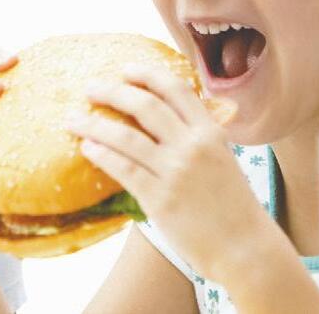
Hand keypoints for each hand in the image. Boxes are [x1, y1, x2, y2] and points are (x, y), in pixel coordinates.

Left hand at [67, 66, 273, 281]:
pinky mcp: (160, 199)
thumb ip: (199, 137)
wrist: (245, 249)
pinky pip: (123, 169)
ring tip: (73, 120)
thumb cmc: (233, 206)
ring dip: (94, 124)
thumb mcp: (223, 159)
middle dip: (112, 91)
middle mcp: (193, 146)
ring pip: (125, 136)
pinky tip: (87, 148)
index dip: (147, 75)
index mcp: (211, 132)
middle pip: (144, 105)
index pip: (176, 89)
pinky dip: (101, 154)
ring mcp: (176, 172)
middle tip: (89, 88)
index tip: (125, 69)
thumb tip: (167, 121)